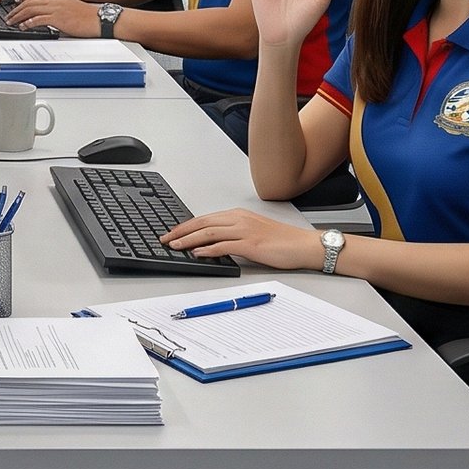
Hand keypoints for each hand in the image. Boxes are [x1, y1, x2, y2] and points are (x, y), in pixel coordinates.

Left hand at [8, 0, 95, 35]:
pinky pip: (38, 19)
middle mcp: (55, 0)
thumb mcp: (68, 9)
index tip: (15, 10)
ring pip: (31, 9)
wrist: (99, 20)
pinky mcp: (58, 17)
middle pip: (29, 2)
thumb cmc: (87, 17)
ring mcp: (56, 8)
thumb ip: (55, 12)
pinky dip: (28, 22)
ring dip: (18, 16)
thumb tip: (44, 20)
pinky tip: (23, 26)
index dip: (21, 4)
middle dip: (16, 10)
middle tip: (9, 17)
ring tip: (12, 22)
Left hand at [158, 207, 322, 269]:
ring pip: (209, 233)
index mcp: (238, 215)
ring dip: (189, 240)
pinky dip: (208, 249)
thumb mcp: (253, 231)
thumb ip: (233, 234)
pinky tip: (198, 253)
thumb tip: (212, 244)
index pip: (204, 218)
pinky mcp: (251, 244)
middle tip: (165, 239)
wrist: (303, 245)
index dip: (186, 226)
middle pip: (202, 223)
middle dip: (181, 231)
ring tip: (175, 246)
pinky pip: (224, 246)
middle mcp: (238, 219)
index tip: (172, 233)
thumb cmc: (282, 241)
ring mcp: (245, 231)